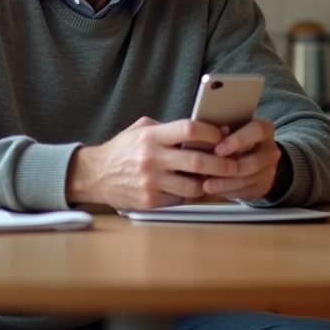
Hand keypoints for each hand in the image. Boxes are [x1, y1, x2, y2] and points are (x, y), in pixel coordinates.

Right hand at [66, 116, 243, 210]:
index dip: (211, 132)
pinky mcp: (150, 200)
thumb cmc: (122, 150)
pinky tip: (194, 188)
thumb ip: (168, 128)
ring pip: (193, 185)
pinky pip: (179, 197)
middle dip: (222, 163)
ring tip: (219, 179)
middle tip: (235, 164)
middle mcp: (152, 158)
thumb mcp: (140, 129)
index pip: (189, 129)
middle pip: (198, 161)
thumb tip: (202, 129)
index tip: (223, 135)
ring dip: (210, 183)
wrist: (94, 176)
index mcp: (151, 136)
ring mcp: (151, 181)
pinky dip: (190, 194)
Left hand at [200, 117, 279, 200]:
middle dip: (229, 166)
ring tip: (207, 184)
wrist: (253, 159)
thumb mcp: (231, 131)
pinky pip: (246, 190)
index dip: (238, 140)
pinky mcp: (263, 187)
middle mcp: (270, 150)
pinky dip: (228, 190)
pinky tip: (214, 189)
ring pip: (248, 179)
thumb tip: (205, 135)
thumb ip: (222, 132)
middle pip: (255, 160)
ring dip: (226, 182)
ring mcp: (269, 171)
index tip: (218, 149)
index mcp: (264, 129)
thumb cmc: (235, 139)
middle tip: (208, 170)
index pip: (257, 130)